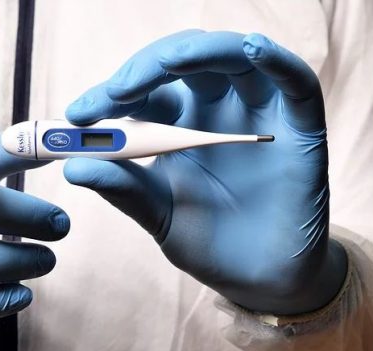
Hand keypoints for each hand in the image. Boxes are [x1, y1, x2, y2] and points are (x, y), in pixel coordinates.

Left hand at [64, 30, 346, 314]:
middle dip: (146, 69)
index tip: (77, 117)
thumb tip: (73, 167)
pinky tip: (251, 49)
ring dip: (199, 51)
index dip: (109, 96)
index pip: (142, 93)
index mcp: (176, 127)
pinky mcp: (299, 127)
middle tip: (116, 92)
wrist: (259, 279)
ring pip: (232, 58)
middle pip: (182, 64)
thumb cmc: (208, 242)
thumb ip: (123, 189)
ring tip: (169, 62)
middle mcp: (214, 110)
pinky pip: (294, 83)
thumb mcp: (158, 215)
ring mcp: (257, 114)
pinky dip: (275, 60)